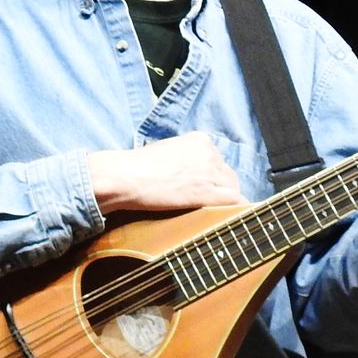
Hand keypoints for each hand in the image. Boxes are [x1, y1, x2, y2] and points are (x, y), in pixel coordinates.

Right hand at [87, 132, 244, 212]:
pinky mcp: (208, 192)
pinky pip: (234, 201)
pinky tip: (221, 217)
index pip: (218, 160)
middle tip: (200, 201)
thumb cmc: (134, 168)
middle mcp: (209, 153)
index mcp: (199, 140)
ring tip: (204, 210)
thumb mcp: (165, 151)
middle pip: (227, 174)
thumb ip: (184, 159)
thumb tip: (192, 176)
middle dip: (218, 188)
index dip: (210, 176)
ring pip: (232, 188)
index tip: (198, 186)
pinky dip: (231, 210)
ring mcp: (210, 172)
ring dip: (222, 200)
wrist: (123, 177)